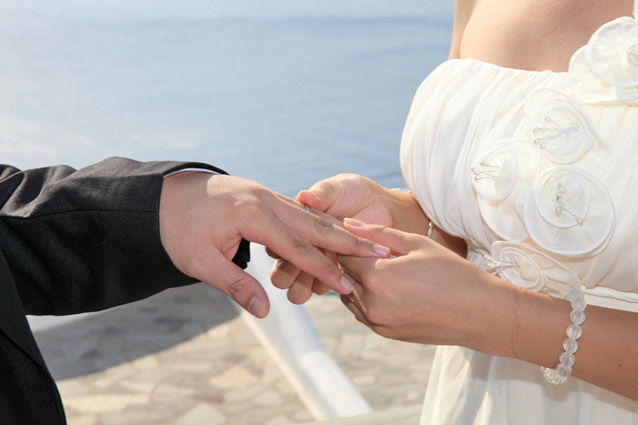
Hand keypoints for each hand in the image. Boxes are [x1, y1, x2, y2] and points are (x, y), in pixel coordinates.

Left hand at [159, 172, 389, 317]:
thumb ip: (235, 285)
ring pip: (310, 214)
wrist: (162, 196)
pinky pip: (298, 209)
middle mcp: (264, 199)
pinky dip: (320, 221)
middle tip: (381, 250)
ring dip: (338, 229)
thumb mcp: (199, 262)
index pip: (296, 247)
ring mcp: (264, 194)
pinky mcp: (262, 195)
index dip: (323, 268)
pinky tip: (333, 230)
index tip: (348, 284)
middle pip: (314, 224)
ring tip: (367, 241)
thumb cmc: (177, 230)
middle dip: (348, 240)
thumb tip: (266, 311)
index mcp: (250, 215)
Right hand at [271, 174, 429, 303]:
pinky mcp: (333, 277)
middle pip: (280, 277)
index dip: (287, 247)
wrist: (382, 206)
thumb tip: (304, 197)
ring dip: (308, 284)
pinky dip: (328, 286)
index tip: (309, 239)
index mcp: (292, 228)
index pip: (276, 246)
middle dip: (293, 273)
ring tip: (332, 267)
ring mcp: (315, 266)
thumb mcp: (336, 188)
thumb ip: (321, 193)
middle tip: (319, 258)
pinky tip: (344, 273)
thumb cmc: (354, 192)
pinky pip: (320, 290)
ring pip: (296, 292)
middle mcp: (299, 250)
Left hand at [337, 218, 495, 346]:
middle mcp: (372, 304)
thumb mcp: (416, 244)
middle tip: (361, 247)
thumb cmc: (452, 272)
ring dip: (354, 279)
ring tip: (372, 265)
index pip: (344, 254)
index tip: (354, 233)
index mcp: (378, 277)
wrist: (480, 314)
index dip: (347, 241)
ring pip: (347, 294)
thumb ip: (378, 233)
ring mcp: (376, 322)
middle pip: (342, 275)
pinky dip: (363, 296)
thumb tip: (348, 223)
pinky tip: (382, 284)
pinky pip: (360, 311)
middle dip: (347, 259)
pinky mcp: (383, 333)